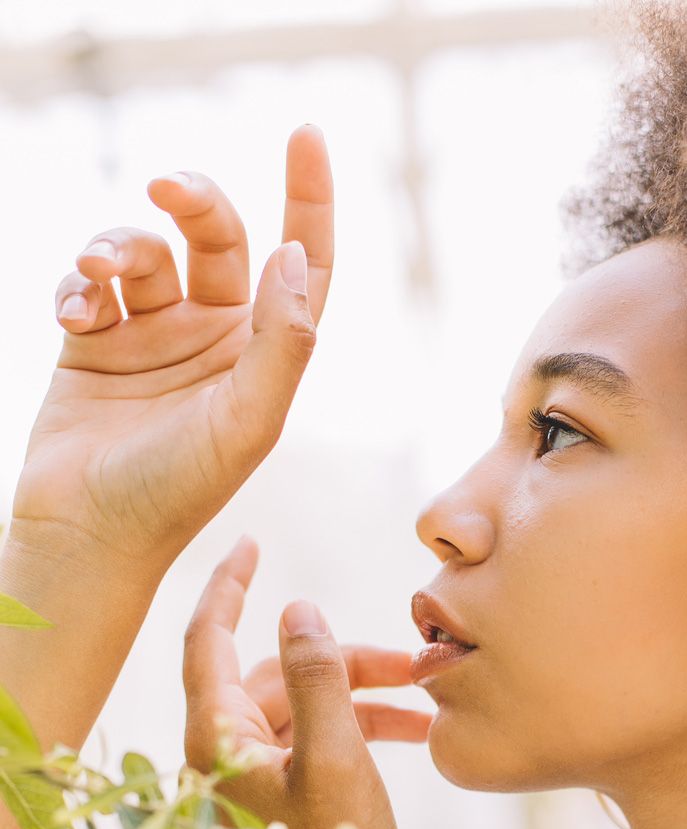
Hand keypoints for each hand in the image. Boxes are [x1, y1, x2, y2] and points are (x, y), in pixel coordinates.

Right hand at [11, 127, 332, 577]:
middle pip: (217, 235)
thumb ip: (281, 342)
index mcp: (263, 355)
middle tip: (167, 189)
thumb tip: (294, 256)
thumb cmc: (176, 491)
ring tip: (96, 273)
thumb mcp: (247, 422)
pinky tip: (74, 316)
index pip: (300, 262)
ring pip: (142, 250)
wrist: (88, 533)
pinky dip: (76, 285)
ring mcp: (152, 337)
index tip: (305, 134)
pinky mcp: (93, 342)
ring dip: (116, 244)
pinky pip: (87, 282)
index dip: (309, 199)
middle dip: (194, 199)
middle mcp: (213, 339)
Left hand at [181, 536, 431, 828]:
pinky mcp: (275, 809)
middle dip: (343, 660)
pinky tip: (412, 739)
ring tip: (428, 702)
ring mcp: (246, 785)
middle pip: (272, 677)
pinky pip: (311, 747)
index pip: (206, 637)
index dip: (228, 585)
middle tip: (414, 661)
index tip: (252, 542)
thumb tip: (299, 610)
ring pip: (300, 712)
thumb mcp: (336, 758)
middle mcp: (220, 757)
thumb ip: (319, 678)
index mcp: (215, 738)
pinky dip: (356, 734)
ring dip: (361, 700)